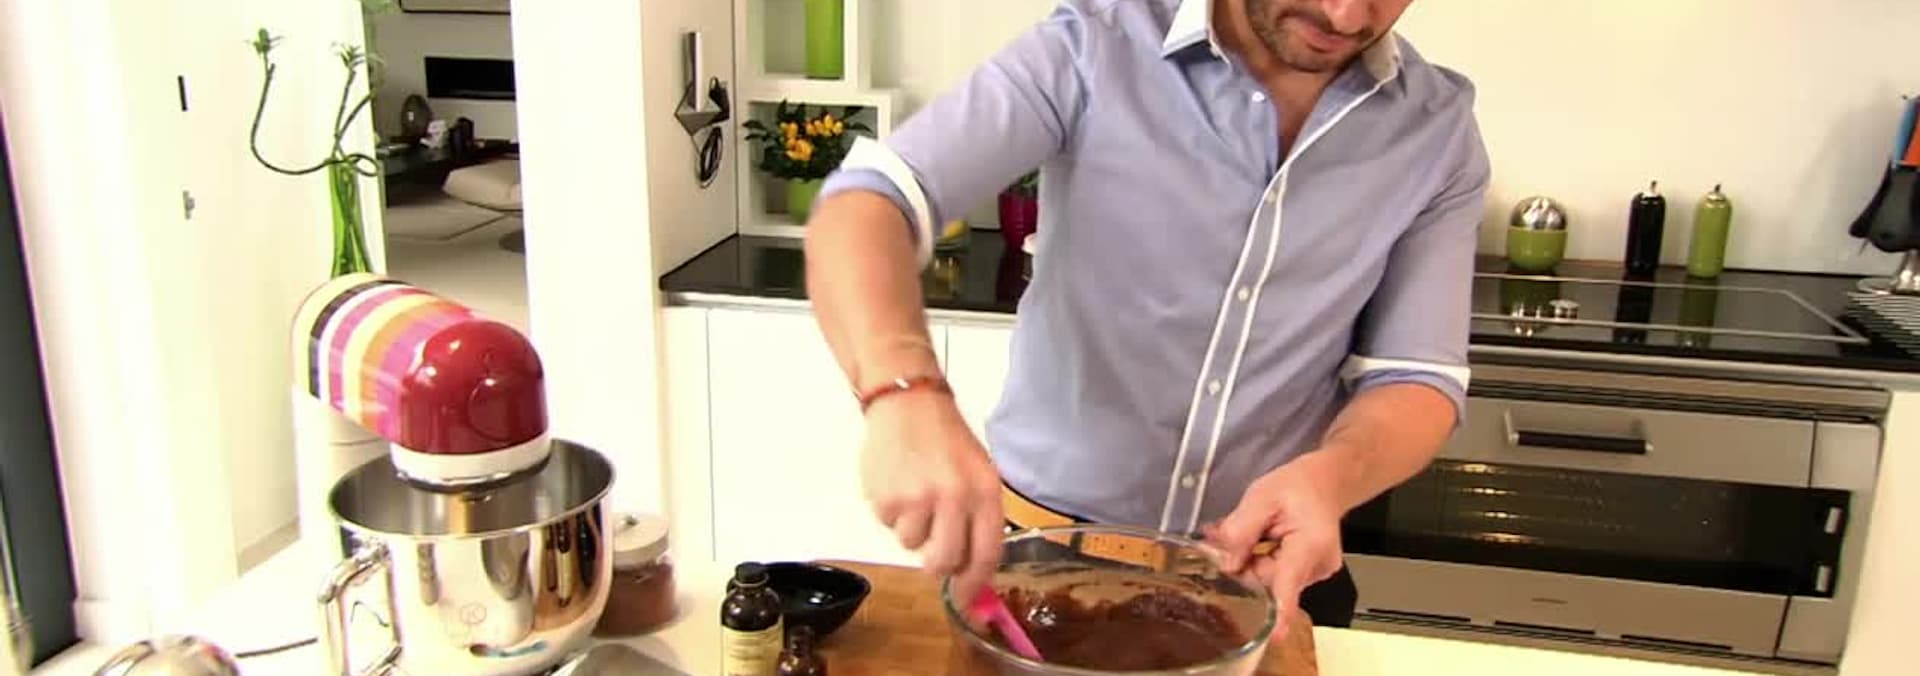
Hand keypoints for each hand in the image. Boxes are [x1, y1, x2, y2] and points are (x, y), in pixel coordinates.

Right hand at [860, 389, 1004, 601]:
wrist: (908, 404)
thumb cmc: (947, 440)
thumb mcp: (979, 474)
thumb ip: (979, 521)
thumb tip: (973, 572)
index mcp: (985, 493)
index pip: (986, 555)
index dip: (975, 585)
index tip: (968, 600)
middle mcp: (954, 498)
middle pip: (945, 562)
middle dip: (938, 562)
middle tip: (933, 546)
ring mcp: (918, 500)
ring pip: (912, 546)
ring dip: (912, 530)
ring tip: (915, 496)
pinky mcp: (886, 498)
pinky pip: (889, 527)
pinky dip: (892, 513)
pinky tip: (898, 484)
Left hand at [1202, 452, 1345, 640]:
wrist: (1326, 483)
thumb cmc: (1298, 486)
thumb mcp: (1262, 496)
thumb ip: (1241, 529)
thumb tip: (1225, 563)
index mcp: (1310, 544)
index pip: (1290, 582)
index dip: (1280, 611)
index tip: (1274, 636)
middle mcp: (1317, 566)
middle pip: (1268, 581)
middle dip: (1245, 563)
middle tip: (1233, 535)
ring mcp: (1314, 574)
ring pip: (1269, 580)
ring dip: (1252, 560)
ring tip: (1253, 530)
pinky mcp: (1307, 576)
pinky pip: (1276, 576)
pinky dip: (1262, 561)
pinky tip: (1260, 540)